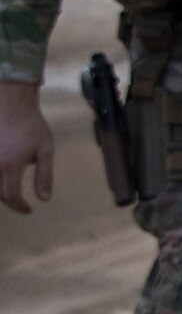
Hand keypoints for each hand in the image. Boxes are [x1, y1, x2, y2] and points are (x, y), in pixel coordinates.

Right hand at [0, 80, 54, 213]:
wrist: (12, 104)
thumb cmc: (32, 126)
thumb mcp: (45, 150)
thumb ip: (44, 176)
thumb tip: (44, 199)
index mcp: (11, 165)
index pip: (12, 196)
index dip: (20, 207)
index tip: (29, 210)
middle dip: (11, 202)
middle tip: (21, 204)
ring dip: (1, 192)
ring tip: (12, 193)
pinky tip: (5, 179)